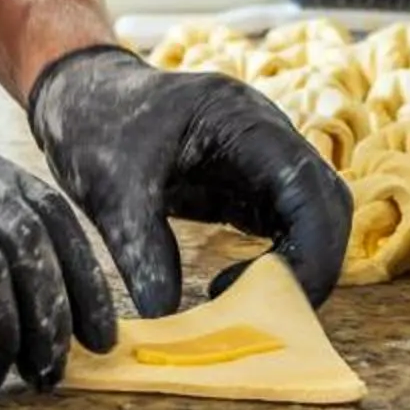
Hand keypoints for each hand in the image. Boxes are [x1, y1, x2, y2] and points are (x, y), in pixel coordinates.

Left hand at [29, 45, 351, 316]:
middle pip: (328, 205)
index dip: (311, 252)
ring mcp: (263, 160)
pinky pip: (285, 226)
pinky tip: (233, 287)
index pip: (312, 188)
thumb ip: (139, 246)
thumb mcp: (108, 186)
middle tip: (264, 314)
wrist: (82, 95)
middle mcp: (269, 137)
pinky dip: (274, 263)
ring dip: (295, 267)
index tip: (270, 301)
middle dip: (311, 266)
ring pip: (313, 217)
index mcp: (245, 121)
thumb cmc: (96, 123)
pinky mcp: (248, 185)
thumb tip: (165, 312)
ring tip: (243, 304)